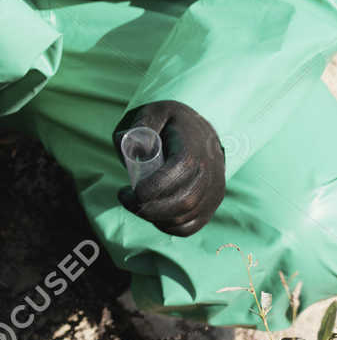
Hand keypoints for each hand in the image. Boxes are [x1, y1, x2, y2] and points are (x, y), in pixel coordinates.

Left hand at [113, 100, 225, 235]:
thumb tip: (125, 143)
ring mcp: (214, 191)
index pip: (179, 173)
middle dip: (149, 208)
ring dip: (156, 217)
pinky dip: (170, 227)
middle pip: (183, 201)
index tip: (129, 191)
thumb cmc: (172, 123)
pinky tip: (154, 217)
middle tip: (126, 200)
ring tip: (137, 204)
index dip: (153, 188)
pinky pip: (192, 226)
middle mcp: (210, 173)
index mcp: (195, 149)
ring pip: (186, 217)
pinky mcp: (212, 204)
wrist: (202, 132)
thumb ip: (140, 124)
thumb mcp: (155, 112)